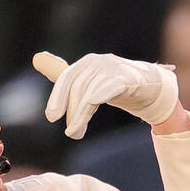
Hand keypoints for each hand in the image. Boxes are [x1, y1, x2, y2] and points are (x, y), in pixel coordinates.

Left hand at [34, 50, 178, 139]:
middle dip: (71, 111)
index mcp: (87, 63)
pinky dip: (101, 93)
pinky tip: (92, 103)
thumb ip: (66, 76)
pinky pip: (111, 86)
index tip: (52, 118)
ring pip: (92, 91)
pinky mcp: (129, 78)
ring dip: (82, 114)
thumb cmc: (118, 87)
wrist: (152, 88)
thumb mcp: (90, 84)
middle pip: (78, 87)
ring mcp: (114, 68)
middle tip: (71, 133)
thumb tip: (37, 57)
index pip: (67, 79)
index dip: (58, 98)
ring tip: (77, 132)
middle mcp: (98, 62)